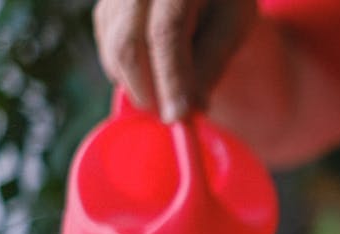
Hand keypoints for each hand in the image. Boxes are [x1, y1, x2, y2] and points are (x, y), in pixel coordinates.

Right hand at [93, 0, 257, 120]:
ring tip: (166, 99)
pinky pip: (107, 41)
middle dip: (147, 89)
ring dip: (136, 83)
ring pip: (113, 44)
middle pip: (128, 42)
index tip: (179, 116)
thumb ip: (211, 63)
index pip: (166, 33)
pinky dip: (124, 69)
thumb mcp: (232, 25)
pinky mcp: (108, 2)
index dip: (171, 78)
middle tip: (170, 116)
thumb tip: (191, 109)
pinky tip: (149, 79)